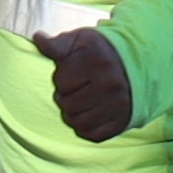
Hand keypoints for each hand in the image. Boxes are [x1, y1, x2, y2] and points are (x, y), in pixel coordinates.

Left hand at [31, 26, 133, 143]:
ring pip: (75, 121)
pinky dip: (84, 126)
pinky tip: (90, 112)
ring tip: (81, 99)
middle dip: (65, 96)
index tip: (73, 72)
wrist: (135, 66)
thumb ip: (57, 43)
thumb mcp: (80, 41)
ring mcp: (117, 106)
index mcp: (98, 61)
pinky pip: (89, 134)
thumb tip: (38, 38)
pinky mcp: (120, 123)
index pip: (61, 81)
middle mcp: (110, 84)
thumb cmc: (99, 52)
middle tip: (78, 87)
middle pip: (67, 104)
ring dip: (72, 113)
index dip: (62, 77)